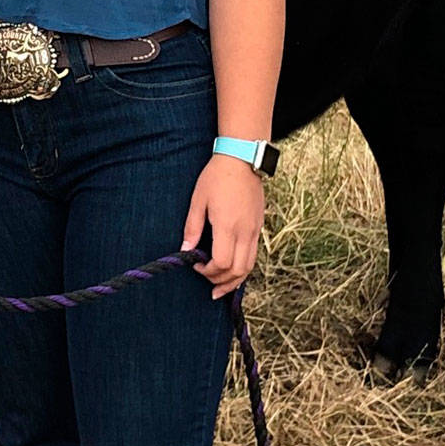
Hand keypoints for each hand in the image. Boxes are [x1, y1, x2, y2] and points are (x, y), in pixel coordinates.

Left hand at [181, 155, 265, 298]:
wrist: (242, 159)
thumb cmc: (217, 177)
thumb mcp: (198, 200)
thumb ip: (192, 227)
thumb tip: (185, 249)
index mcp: (228, 226)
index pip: (222, 263)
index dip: (208, 271)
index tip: (196, 265)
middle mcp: (245, 232)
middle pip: (238, 270)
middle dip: (221, 282)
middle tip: (207, 282)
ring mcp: (255, 230)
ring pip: (249, 266)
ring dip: (235, 280)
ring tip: (221, 287)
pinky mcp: (259, 226)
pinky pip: (253, 255)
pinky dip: (243, 268)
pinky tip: (233, 269)